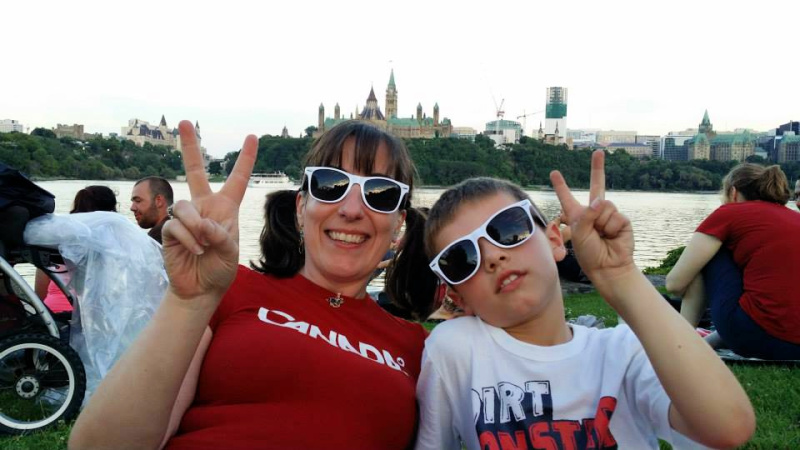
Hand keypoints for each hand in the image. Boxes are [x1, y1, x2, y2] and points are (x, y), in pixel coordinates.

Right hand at [162, 121, 257, 303]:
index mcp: (226, 207)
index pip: (237, 179)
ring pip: (184, 205)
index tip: (253, 137)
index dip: (246, 159)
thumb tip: (202, 224)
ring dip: (196, 226)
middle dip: (189, 147)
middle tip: (183, 121)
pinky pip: (176, 225)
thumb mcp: (230, 251)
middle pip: (195, 171)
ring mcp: (186, 217)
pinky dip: (188, 238)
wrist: (201, 289)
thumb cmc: (220, 269)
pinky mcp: (171, 230)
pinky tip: (196, 250)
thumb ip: (221, 235)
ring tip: (204, 245)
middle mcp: (205, 206)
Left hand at [549, 150, 635, 295]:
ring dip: (601, 222)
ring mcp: (608, 215)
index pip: (567, 197)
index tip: (553, 172)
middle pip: (597, 185)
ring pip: (604, 205)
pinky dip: (612, 228)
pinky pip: (615, 216)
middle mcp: (593, 212)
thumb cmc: (590, 254)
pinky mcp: (622, 220)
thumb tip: (600, 200)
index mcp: (577, 215)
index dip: (561, 185)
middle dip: (598, 168)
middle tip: (598, 152)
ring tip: (602, 235)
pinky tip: (612, 237)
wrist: (609, 267)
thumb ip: (587, 215)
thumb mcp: (580, 235)